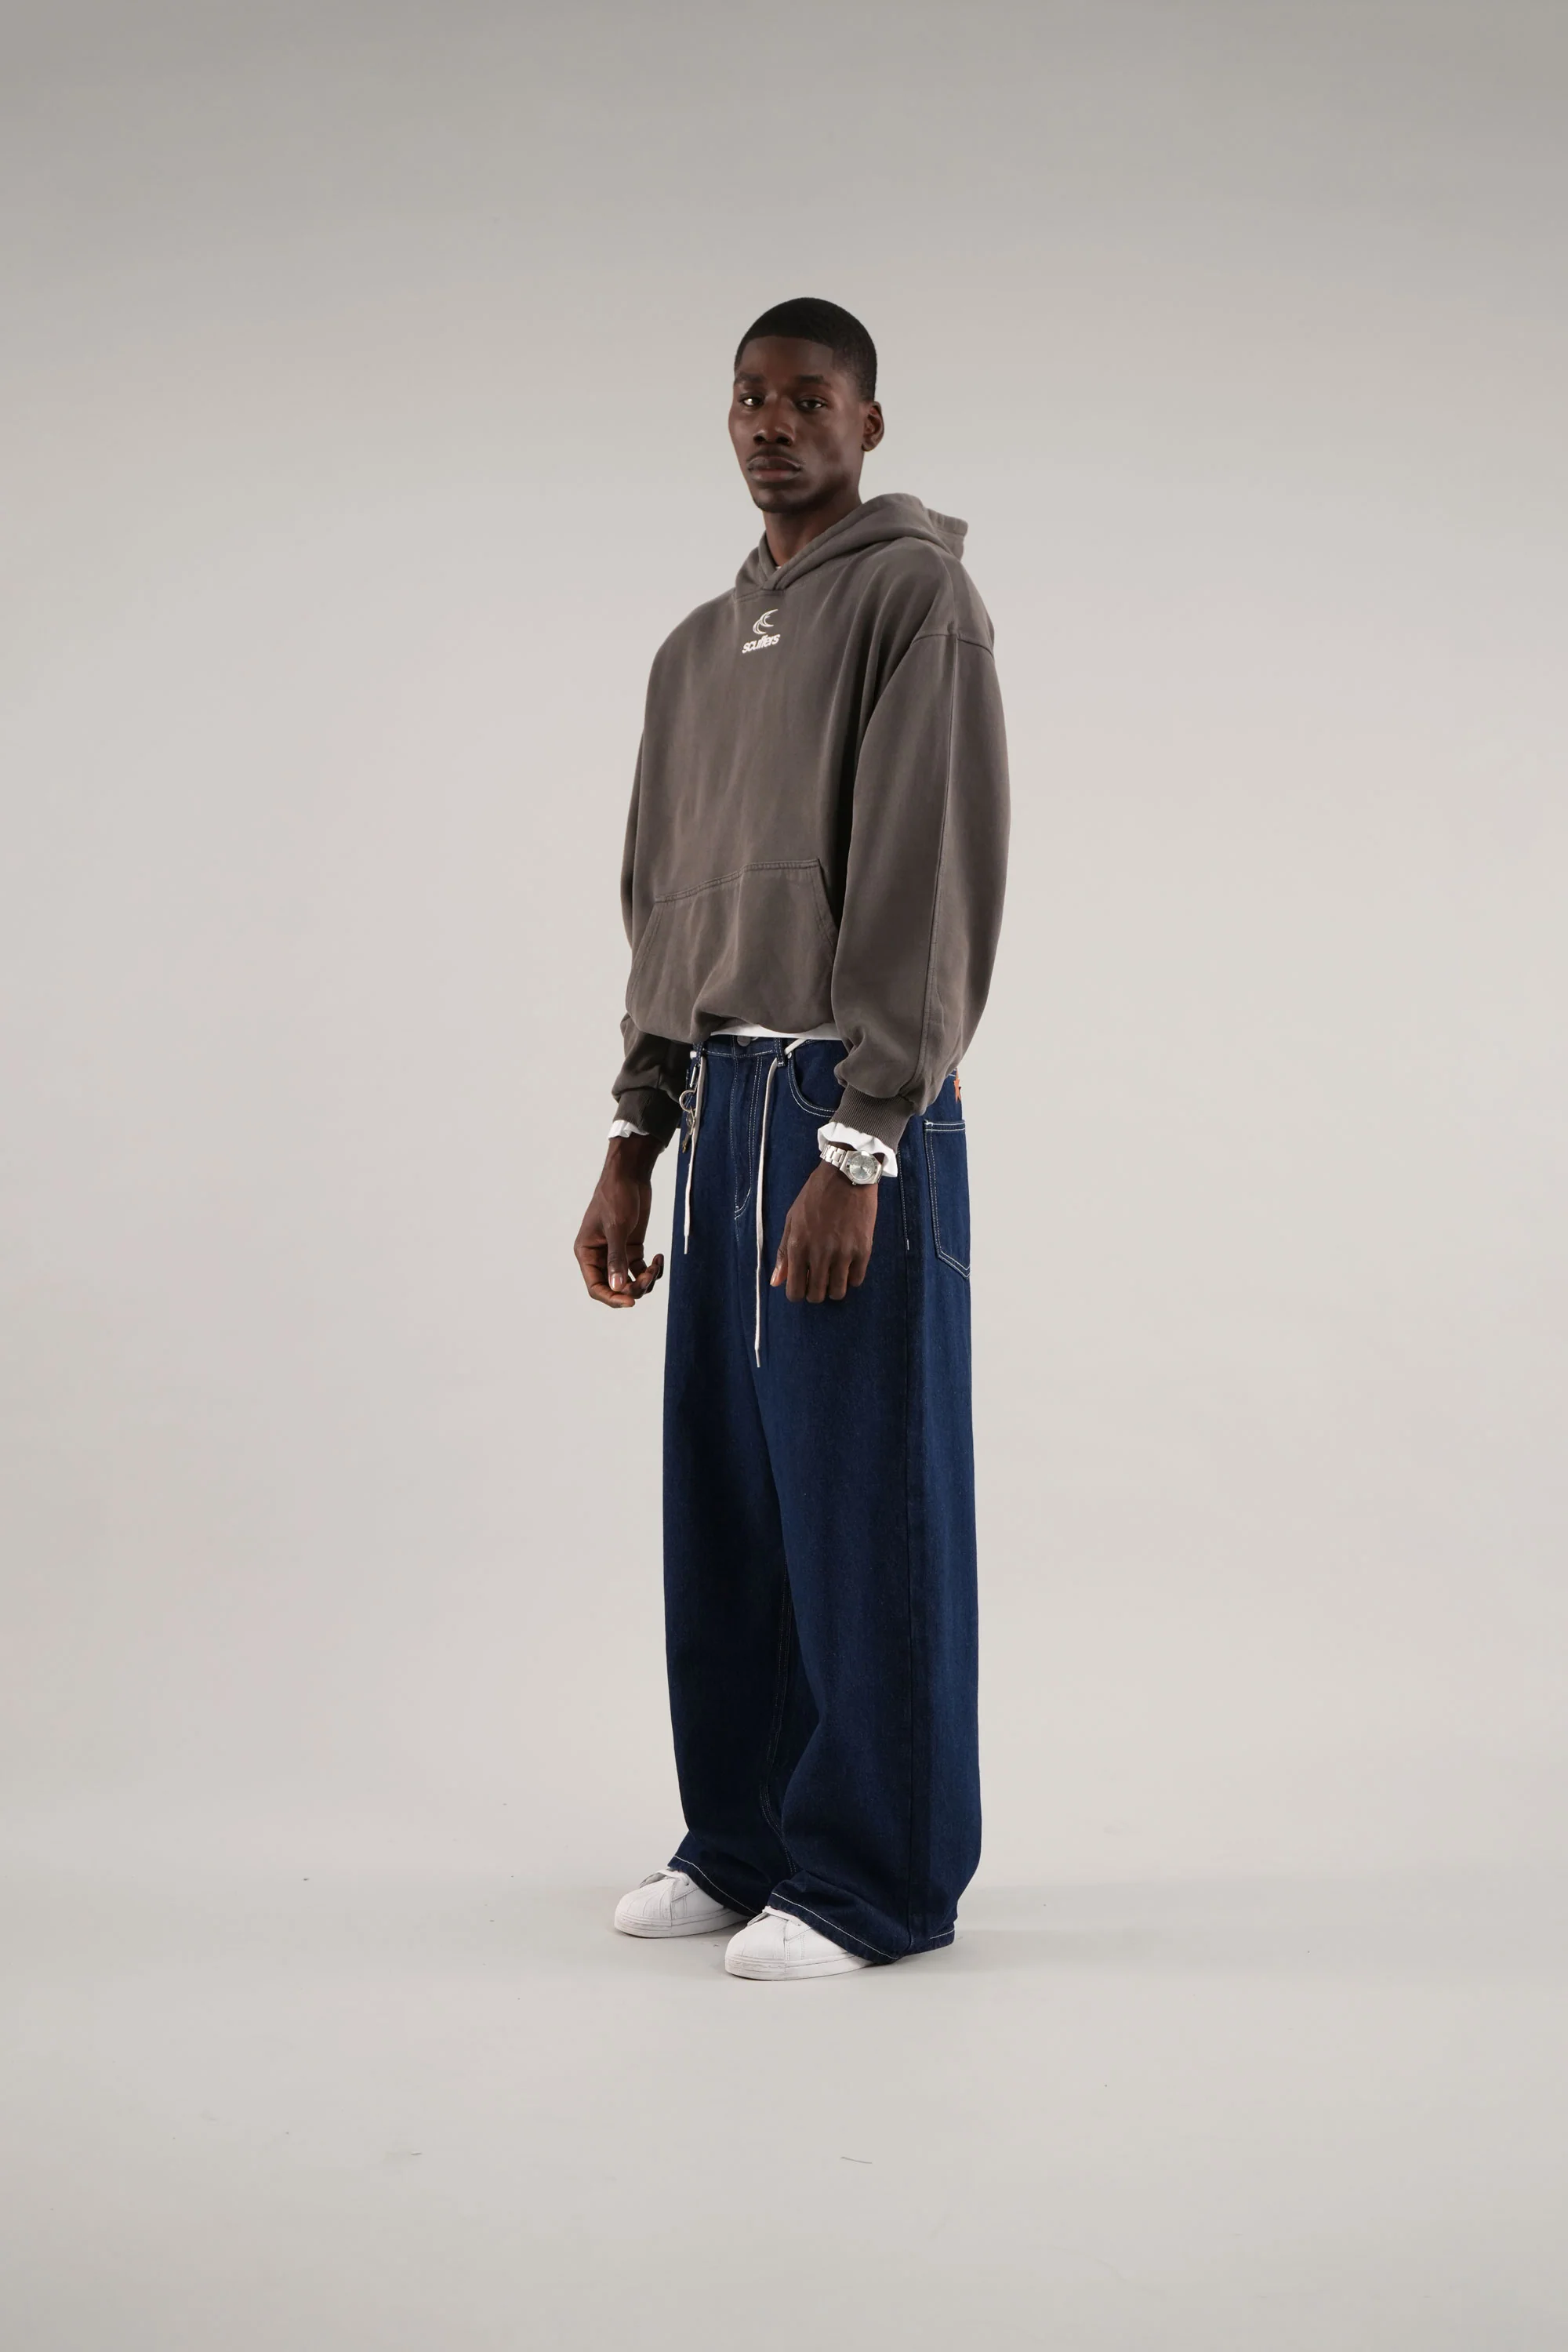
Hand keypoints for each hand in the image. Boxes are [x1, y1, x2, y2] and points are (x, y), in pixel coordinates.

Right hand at [574, 1135, 665, 1307]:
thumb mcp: (616, 1227)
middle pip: (614, 1287)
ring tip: (656, 1266)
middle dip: (633, 1287)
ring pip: (629, 1281)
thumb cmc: (616, 1196)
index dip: (612, 1298)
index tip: (631, 1302)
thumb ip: (617, 1258)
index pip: (596, 1287)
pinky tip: (660, 1258)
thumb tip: (617, 1287)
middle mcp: (600, 1256)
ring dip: (645, 1280)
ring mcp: (617, 1253)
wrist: (630, 1175)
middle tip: (649, 1276)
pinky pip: (640, 1269)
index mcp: (587, 1252)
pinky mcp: (632, 1248)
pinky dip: (652, 1270)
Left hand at [771, 1160, 877, 1302]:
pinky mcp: (863, 1250)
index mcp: (798, 1246)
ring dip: (834, 1287)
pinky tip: (848, 1264)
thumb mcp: (792, 1219)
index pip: (795, 1291)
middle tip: (819, 1278)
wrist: (847, 1175)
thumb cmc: (815, 1195)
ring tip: (834, 1272)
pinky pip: (857, 1280)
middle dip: (816, 1291)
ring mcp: (843, 1254)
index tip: (803, 1284)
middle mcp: (819, 1254)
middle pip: (816, 1296)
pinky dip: (851, 1276)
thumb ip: (783, 1253)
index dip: (797, 1292)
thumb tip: (776, 1282)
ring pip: (838, 1292)